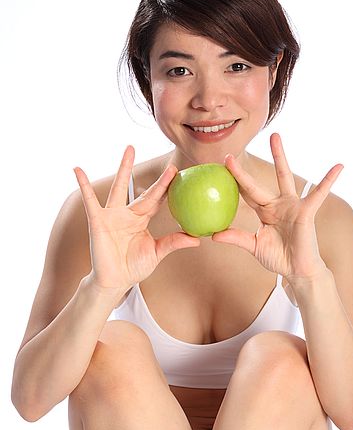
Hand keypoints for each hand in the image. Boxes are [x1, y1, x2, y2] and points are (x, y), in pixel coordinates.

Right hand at [74, 145, 199, 291]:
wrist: (114, 281)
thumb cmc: (134, 267)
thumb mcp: (156, 253)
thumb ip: (173, 243)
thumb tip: (197, 239)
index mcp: (142, 220)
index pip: (158, 201)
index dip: (168, 189)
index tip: (181, 177)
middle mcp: (128, 214)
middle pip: (145, 192)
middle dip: (158, 180)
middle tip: (171, 165)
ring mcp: (113, 215)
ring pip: (120, 187)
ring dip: (124, 168)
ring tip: (130, 148)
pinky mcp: (97, 220)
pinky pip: (90, 200)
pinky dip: (83, 185)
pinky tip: (78, 170)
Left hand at [211, 133, 342, 282]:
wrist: (298, 270)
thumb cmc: (278, 258)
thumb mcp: (254, 246)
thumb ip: (236, 238)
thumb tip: (213, 235)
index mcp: (264, 211)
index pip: (245, 194)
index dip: (233, 184)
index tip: (219, 171)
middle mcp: (276, 204)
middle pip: (257, 183)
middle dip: (243, 170)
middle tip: (230, 155)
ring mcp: (291, 205)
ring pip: (284, 177)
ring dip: (279, 156)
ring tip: (274, 137)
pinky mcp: (306, 211)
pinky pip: (318, 194)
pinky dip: (329, 180)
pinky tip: (338, 167)